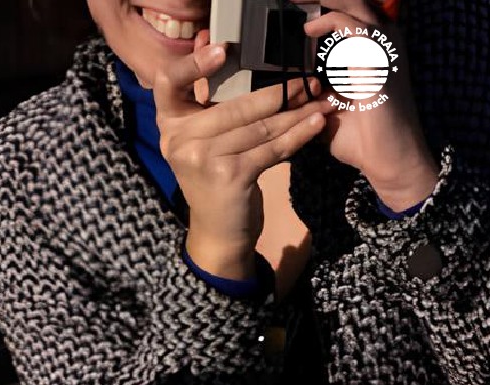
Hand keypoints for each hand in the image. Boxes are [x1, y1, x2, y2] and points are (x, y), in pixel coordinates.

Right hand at [155, 57, 327, 279]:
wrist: (218, 233)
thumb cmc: (214, 179)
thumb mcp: (201, 140)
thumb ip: (207, 104)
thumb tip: (220, 47)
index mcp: (169, 123)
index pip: (169, 81)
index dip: (193, 63)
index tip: (223, 50)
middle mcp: (180, 139)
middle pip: (234, 106)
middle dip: (277, 93)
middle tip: (306, 81)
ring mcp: (204, 158)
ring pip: (258, 128)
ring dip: (295, 113)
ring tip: (319, 100)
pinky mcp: (230, 176)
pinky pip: (271, 149)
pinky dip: (297, 135)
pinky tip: (315, 124)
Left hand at [305, 1, 438, 210]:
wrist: (389, 162)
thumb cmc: (365, 142)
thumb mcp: (332, 110)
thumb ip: (317, 91)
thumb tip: (291, 85)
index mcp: (375, 51)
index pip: (351, 11)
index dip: (327, 7)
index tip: (300, 7)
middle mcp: (384, 42)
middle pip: (354, 0)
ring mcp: (383, 46)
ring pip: (352, 2)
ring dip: (322, 1)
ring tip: (296, 1)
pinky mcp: (375, 56)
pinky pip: (346, 22)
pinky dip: (325, 21)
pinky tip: (308, 31)